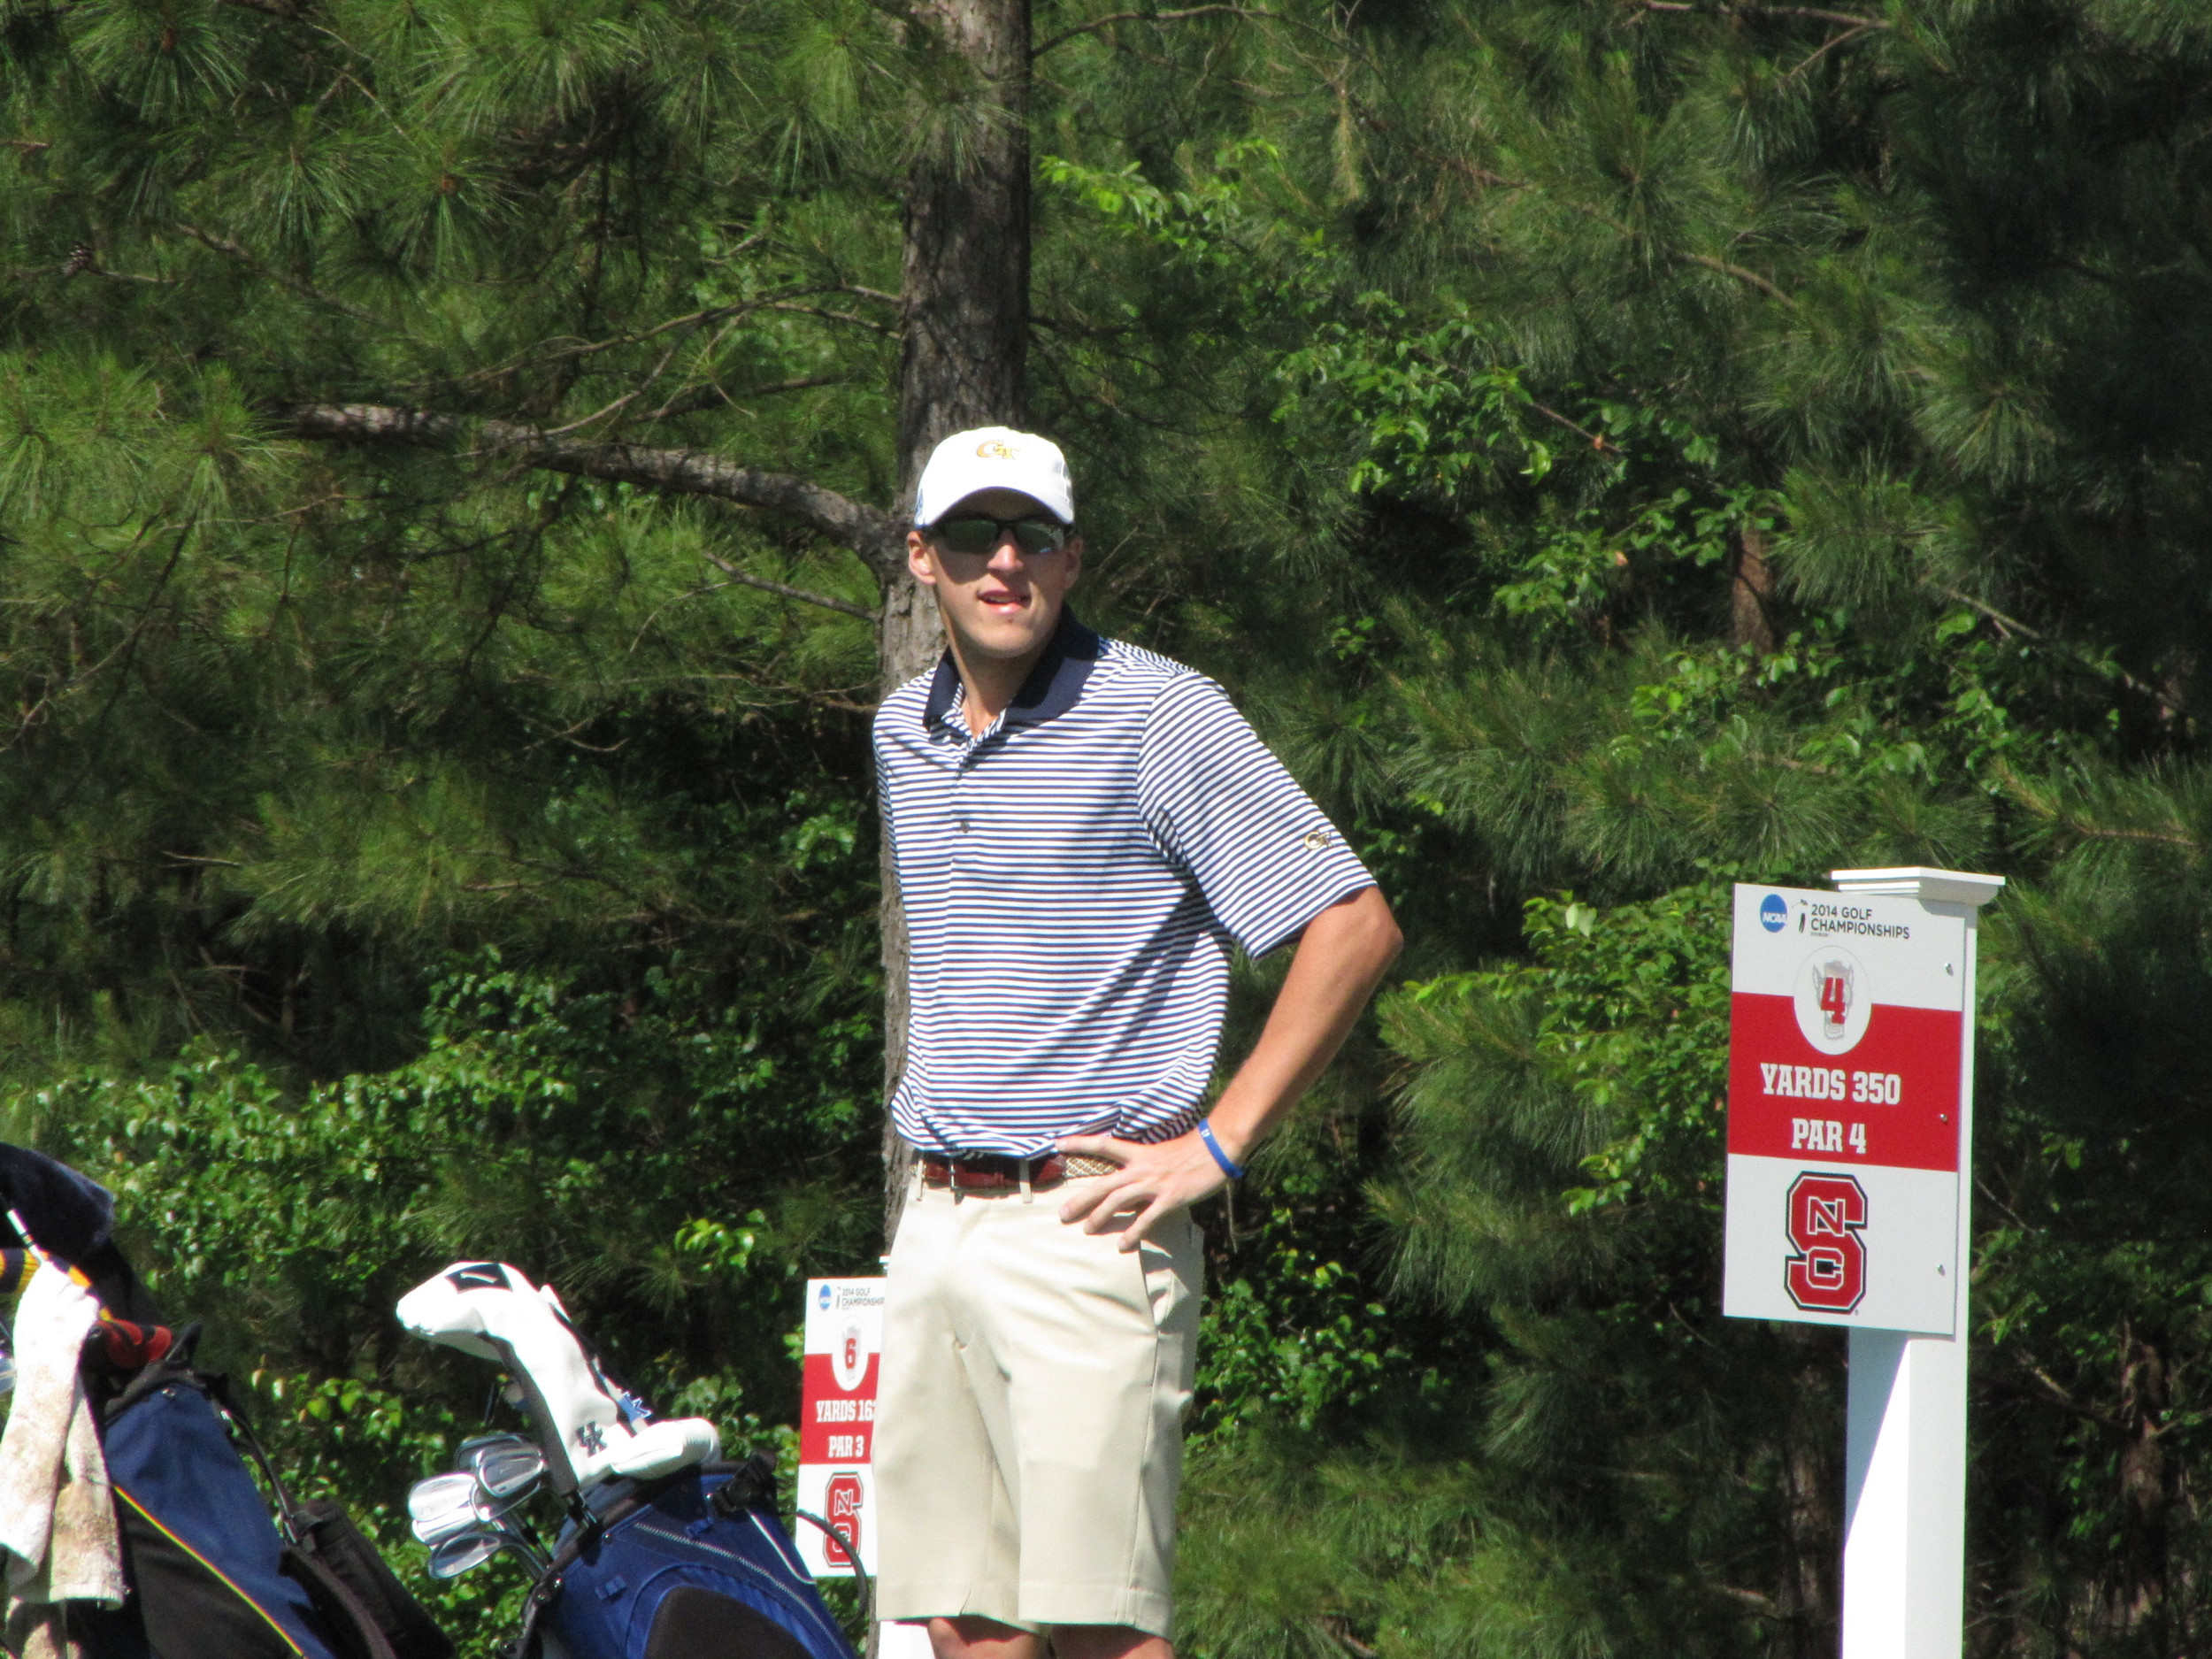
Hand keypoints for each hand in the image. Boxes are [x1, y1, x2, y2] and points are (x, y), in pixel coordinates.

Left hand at [1054, 1130, 1228, 1249]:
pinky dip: (1133, 1233)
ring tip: (1086, 1230)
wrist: (1215, 1149)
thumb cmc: (1191, 1150)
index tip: (1058, 1143)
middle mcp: (1141, 1168)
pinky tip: (1123, 1245)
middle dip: (1081, 1200)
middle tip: (1063, 1214)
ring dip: (1100, 1217)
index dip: (1080, 1143)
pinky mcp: (1169, 1198)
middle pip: (1103, 1184)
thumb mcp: (1160, 1153)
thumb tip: (1130, 1181)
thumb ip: (1143, 1166)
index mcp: (1138, 1154)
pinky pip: (1146, 1219)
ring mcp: (1154, 1184)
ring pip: (1118, 1201)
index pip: (1103, 1144)